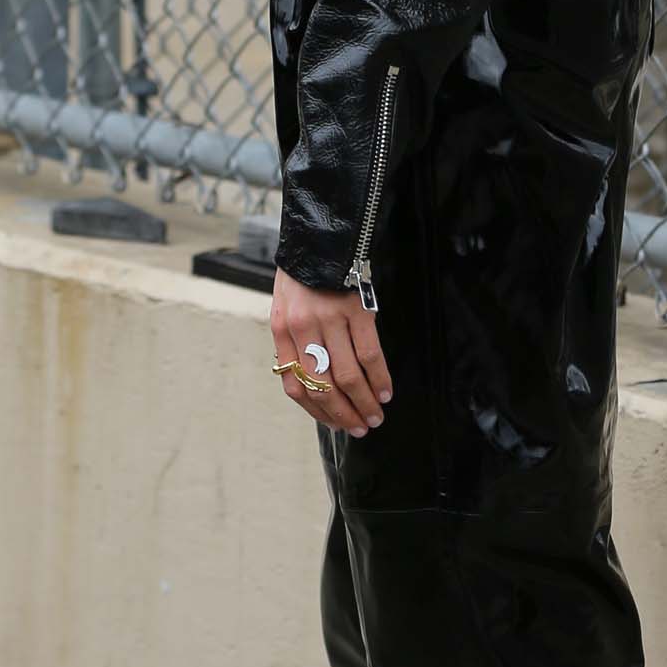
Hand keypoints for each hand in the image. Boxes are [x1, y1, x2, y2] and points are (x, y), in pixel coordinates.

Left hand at [271, 269, 392, 436]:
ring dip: (364, 402)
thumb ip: (295, 344)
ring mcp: (329, 319)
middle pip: (323, 387)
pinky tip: (385, 391)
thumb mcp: (285, 309)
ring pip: (348, 376)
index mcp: (281, 331)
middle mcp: (302, 329)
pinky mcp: (356, 309)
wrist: (319, 237)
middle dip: (344, 414)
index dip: (319, 412)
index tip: (336, 425)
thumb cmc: (302, 277)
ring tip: (375, 416)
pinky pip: (369, 353)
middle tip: (361, 428)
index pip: (296, 386)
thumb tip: (317, 387)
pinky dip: (379, 377)